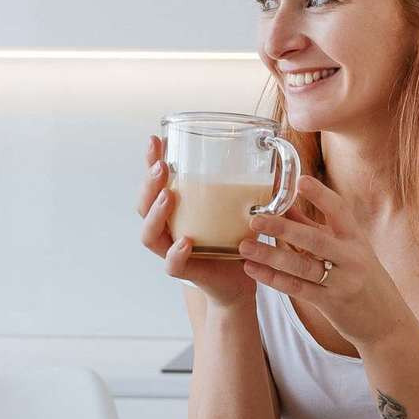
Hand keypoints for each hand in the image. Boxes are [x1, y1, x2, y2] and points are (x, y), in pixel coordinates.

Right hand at [136, 135, 257, 311]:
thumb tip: (274, 147)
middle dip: (149, 183)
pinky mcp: (187, 272)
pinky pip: (172, 265)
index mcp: (176, 209)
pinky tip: (185, 242)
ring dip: (156, 214)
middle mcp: (168, 228)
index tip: (156, 139)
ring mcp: (173, 251)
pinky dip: (176, 254)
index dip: (151, 161)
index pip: (155, 183)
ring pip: (150, 235)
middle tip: (162, 166)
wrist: (241, 278)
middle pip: (144, 205)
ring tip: (169, 196)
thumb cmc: (236, 238)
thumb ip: (249, 183)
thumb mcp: (240, 206)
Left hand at [238, 175, 409, 348]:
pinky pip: (297, 289)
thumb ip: (316, 228)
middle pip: (316, 240)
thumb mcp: (346, 249)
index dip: (321, 195)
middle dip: (284, 228)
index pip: (340, 211)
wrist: (385, 322)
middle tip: (256, 220)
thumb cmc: (362, 278)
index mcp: (356, 239)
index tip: (300, 180)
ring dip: (271, 255)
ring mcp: (343, 282)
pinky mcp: (331, 304)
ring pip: (302, 266)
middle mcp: (352, 258)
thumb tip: (286, 206)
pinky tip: (252, 269)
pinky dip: (273, 278)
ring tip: (244, 246)